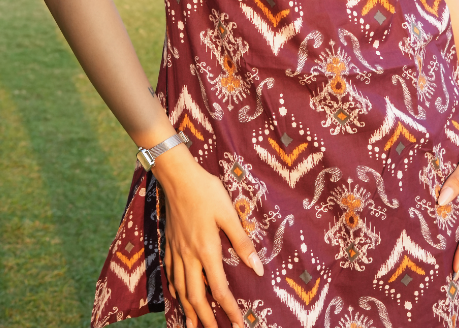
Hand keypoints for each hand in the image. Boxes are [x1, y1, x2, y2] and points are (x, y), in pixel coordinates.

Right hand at [152, 145, 262, 327]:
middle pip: (195, 296)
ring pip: (180, 288)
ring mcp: (176, 250)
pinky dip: (174, 289)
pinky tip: (176, 294)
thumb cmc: (206, 191)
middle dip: (205, 319)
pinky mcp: (168, 243)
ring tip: (191, 326)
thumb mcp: (228, 214)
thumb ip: (242, 242)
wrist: (177, 176)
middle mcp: (189, 256)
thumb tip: (258, 268)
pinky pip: (170, 273)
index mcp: (206, 250)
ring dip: (187, 309)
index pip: (219, 290)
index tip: (239, 324)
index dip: (229, 309)